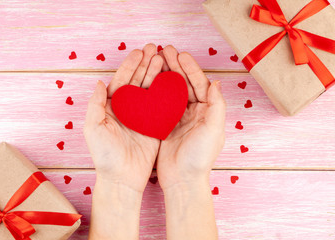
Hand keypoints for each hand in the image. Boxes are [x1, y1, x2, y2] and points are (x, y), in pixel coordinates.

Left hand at [83, 43, 163, 192]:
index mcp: (111, 107)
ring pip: (150, 91)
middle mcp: (127, 109)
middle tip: (155, 49)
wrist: (122, 178)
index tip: (139, 52)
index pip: (122, 81)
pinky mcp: (154, 126)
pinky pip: (161, 106)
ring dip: (156, 74)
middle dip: (146, 65)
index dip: (130, 66)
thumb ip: (95, 104)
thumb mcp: (93, 128)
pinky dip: (166, 93)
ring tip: (164, 59)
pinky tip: (172, 81)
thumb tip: (99, 82)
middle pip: (138, 82)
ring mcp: (142, 117)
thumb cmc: (105, 155)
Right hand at [157, 45, 225, 190]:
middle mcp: (194, 112)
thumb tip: (217, 82)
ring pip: (172, 91)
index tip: (180, 54)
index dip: (190, 68)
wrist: (182, 180)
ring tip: (155, 59)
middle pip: (185, 84)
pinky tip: (148, 80)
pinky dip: (156, 90)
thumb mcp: (214, 131)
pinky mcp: (165, 124)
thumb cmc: (200, 158)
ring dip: (165, 75)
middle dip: (176, 66)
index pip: (200, 84)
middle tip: (165, 50)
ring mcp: (179, 117)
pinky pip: (160, 103)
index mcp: (208, 111)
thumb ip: (217, 106)